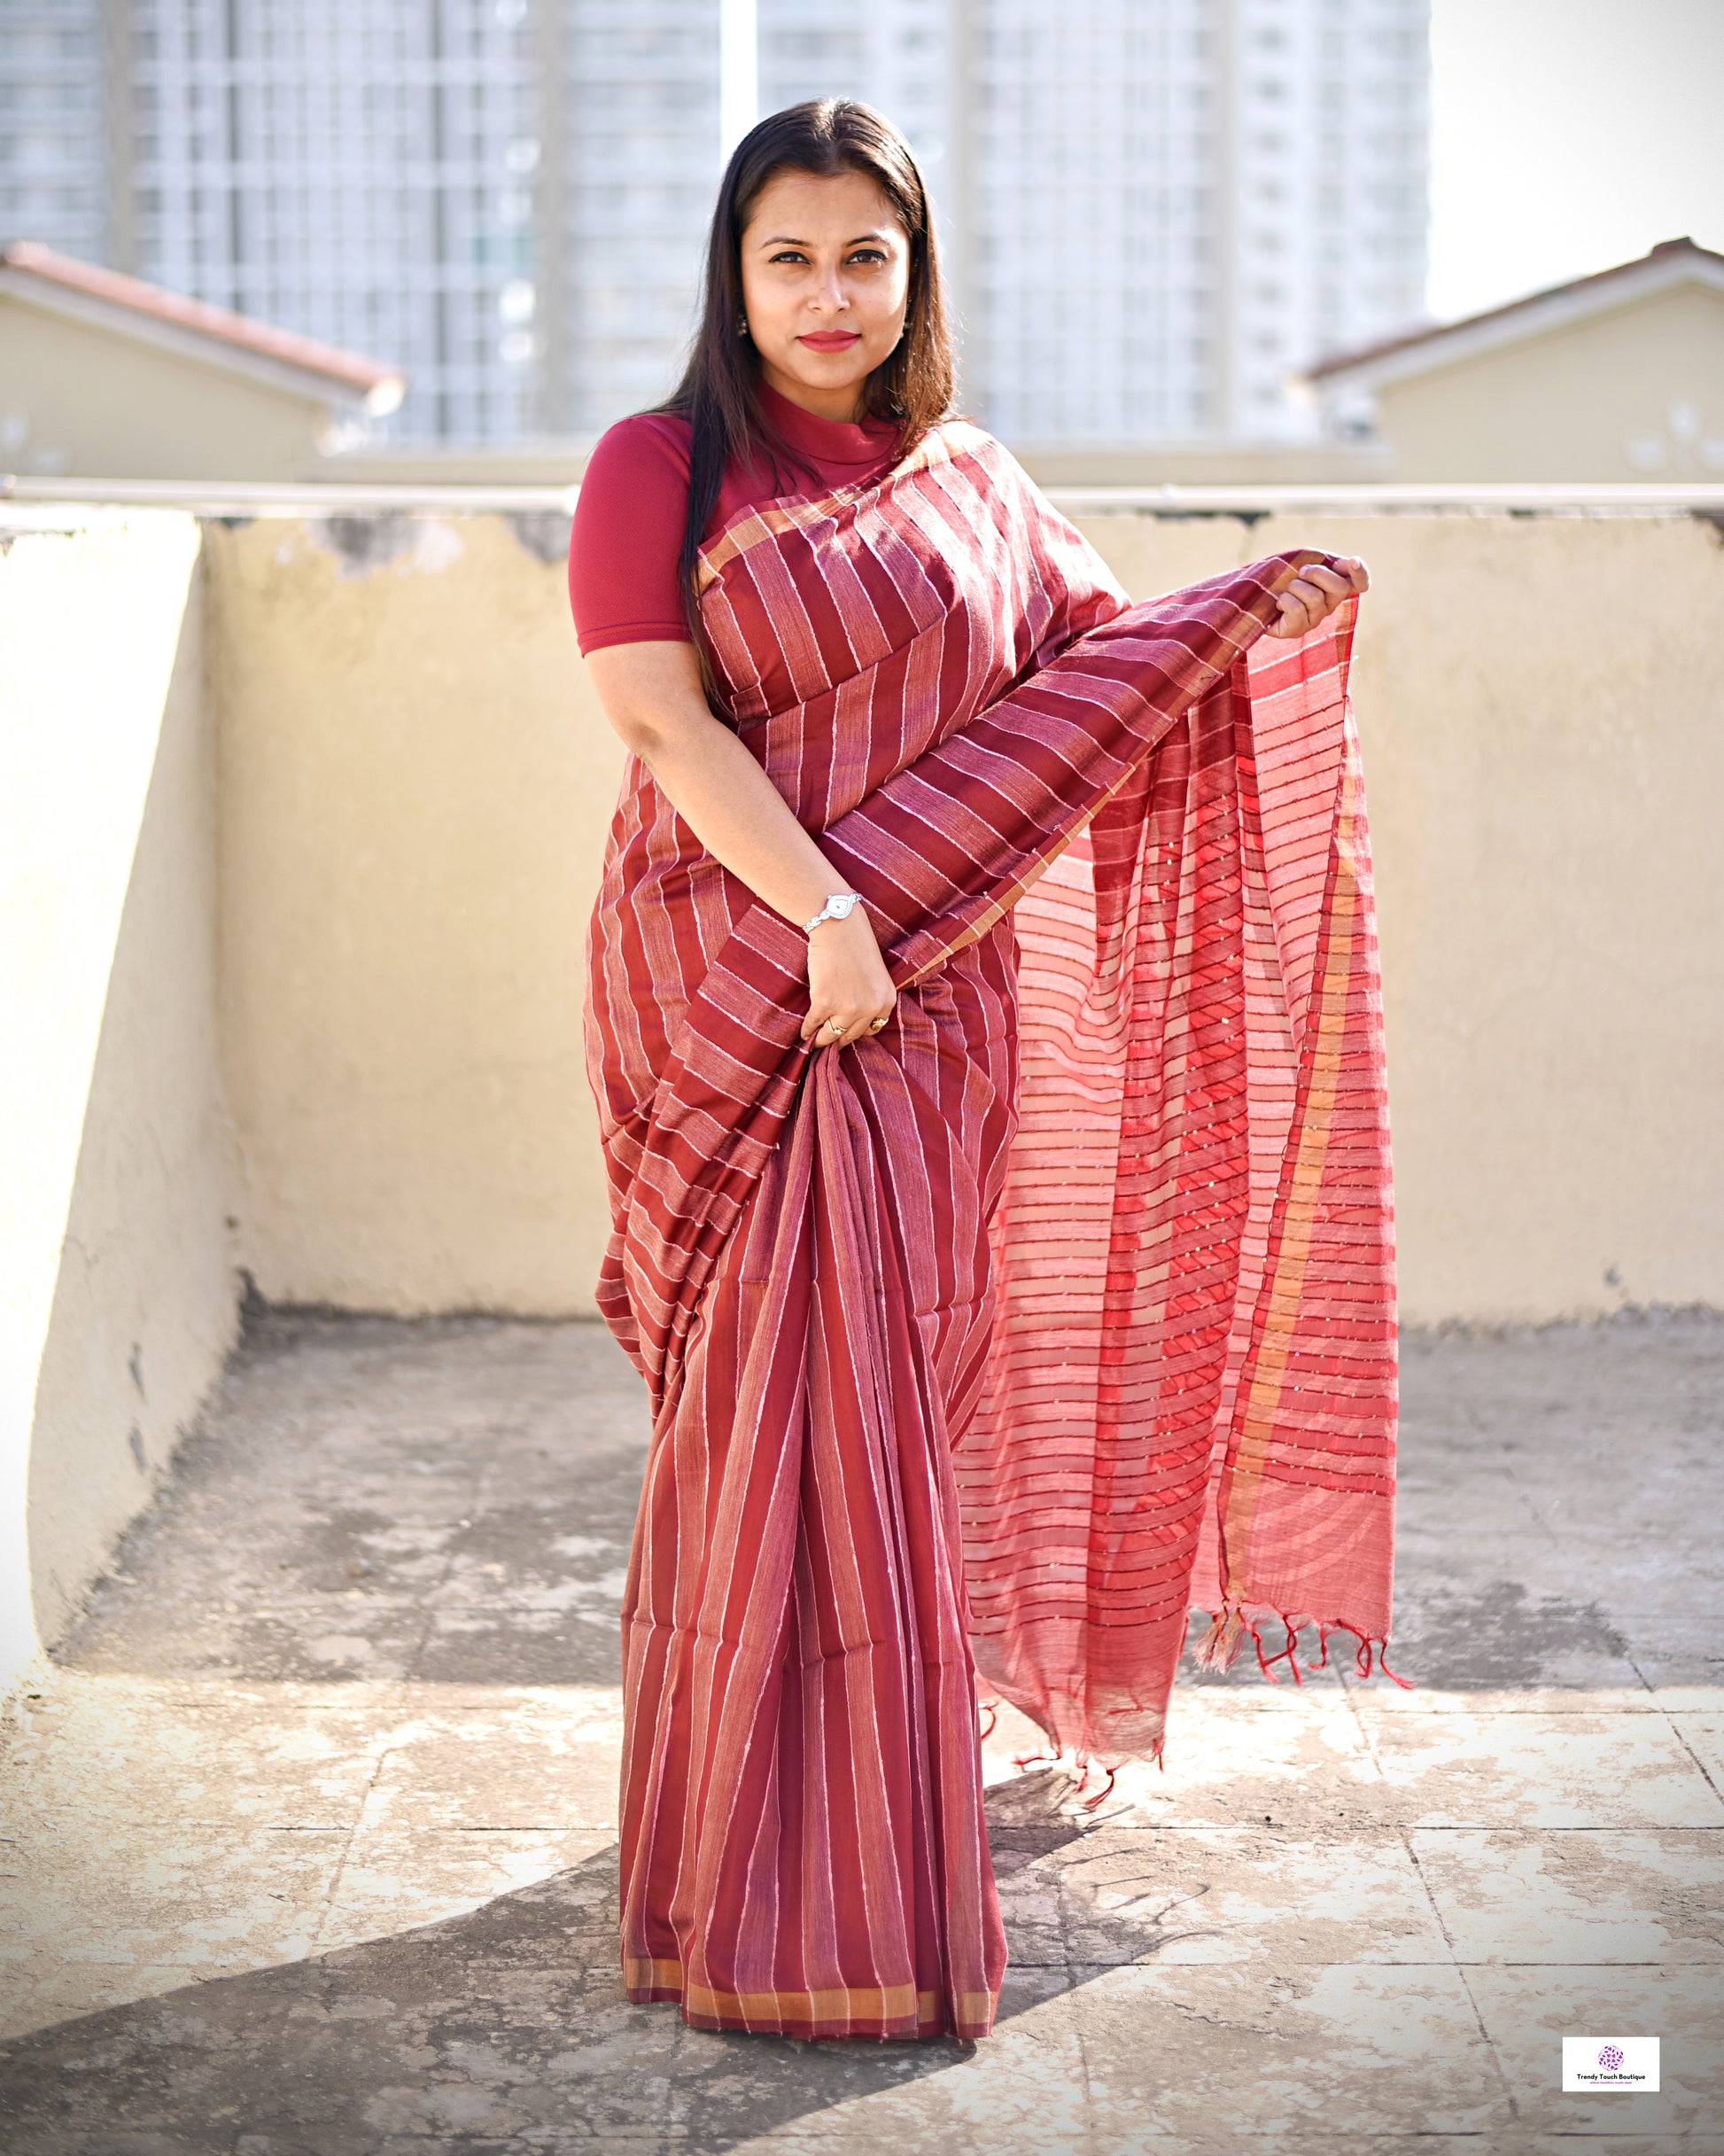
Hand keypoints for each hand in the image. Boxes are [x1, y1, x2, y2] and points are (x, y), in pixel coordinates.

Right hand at [800, 908, 896, 1048]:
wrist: (838, 925)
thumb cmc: (856, 943)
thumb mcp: (876, 974)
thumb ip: (870, 996)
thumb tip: (852, 1018)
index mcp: (886, 1001)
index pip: (872, 1028)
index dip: (856, 1032)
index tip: (846, 1033)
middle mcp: (870, 1008)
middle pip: (851, 1036)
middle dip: (838, 1040)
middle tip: (827, 1042)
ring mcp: (848, 1008)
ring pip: (832, 1035)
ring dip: (821, 1040)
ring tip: (813, 1041)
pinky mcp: (825, 1003)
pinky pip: (814, 1024)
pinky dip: (806, 1030)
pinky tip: (803, 1031)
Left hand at [1266, 555, 1368, 638]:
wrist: (1253, 593)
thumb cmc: (1281, 575)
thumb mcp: (1303, 561)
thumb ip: (1325, 561)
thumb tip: (1350, 562)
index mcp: (1334, 586)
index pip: (1360, 584)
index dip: (1362, 574)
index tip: (1353, 561)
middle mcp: (1329, 605)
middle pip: (1340, 588)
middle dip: (1318, 573)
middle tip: (1301, 572)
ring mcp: (1314, 619)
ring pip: (1315, 598)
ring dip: (1295, 586)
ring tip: (1286, 589)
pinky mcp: (1297, 630)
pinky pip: (1297, 609)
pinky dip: (1284, 599)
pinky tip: (1279, 603)